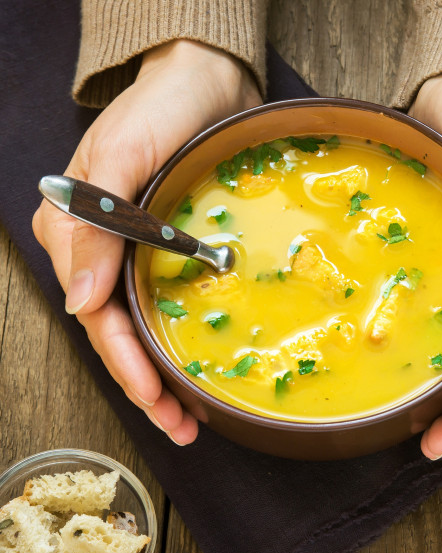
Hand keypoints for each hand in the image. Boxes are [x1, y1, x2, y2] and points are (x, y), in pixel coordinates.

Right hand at [32, 40, 260, 443]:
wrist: (208, 81)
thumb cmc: (161, 108)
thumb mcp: (123, 153)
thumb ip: (99, 220)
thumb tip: (82, 298)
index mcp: (76, 232)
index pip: (97, 315)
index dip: (126, 362)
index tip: (154, 398)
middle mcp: (101, 250)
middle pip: (118, 333)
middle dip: (146, 385)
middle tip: (182, 425)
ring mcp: (135, 252)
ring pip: (142, 328)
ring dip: (163, 375)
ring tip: (192, 416)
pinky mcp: (170, 247)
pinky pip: (170, 303)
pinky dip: (181, 339)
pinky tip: (199, 367)